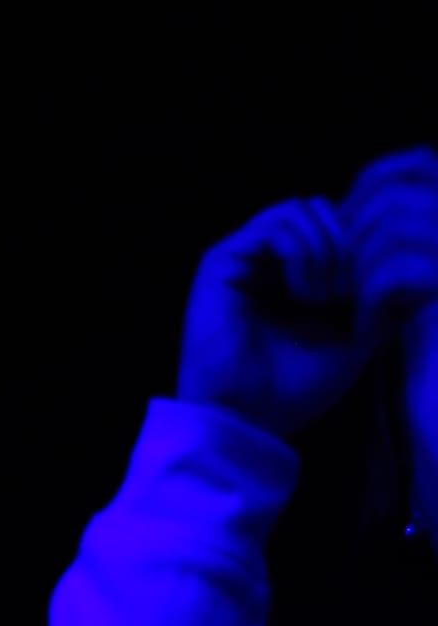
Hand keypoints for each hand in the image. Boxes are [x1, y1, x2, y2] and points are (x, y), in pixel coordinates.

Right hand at [176, 194, 375, 440]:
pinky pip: (276, 226)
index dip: (360, 250)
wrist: (246, 417)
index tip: (367, 299)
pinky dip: (302, 254)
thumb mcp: (354, 338)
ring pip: (301, 209)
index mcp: (292, 274)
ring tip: (324, 297)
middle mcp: (264, 260)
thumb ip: (378, 298)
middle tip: (347, 293)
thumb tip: (403, 261)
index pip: (335, 226)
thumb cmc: (295, 388)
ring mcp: (241, 257)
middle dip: (346, 244)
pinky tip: (304, 294)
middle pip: (320, 208)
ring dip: (325, 251)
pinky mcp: (221, 260)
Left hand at [339, 146, 437, 342]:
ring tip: (348, 307)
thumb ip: (390, 229)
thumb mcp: (406, 274)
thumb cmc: (423, 340)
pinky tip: (364, 332)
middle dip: (351, 230)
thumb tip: (338, 203)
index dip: (372, 185)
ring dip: (354, 268)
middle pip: (396, 192)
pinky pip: (392, 270)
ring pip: (389, 228)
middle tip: (334, 276)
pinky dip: (367, 300)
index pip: (419, 162)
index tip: (340, 224)